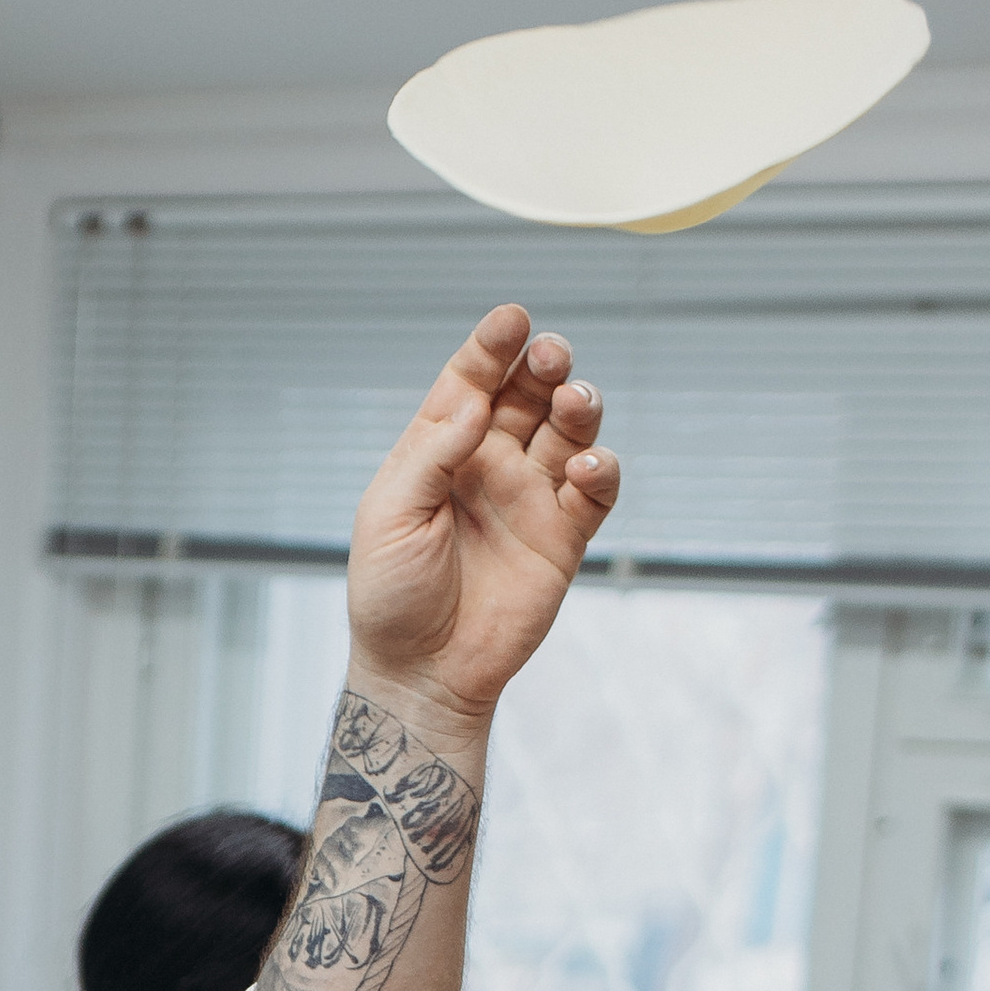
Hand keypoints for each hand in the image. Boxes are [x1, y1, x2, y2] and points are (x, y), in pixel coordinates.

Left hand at [343, 306, 619, 738]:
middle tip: (551, 356)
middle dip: (544, 364)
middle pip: (528, 394)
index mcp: (439, 451)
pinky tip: (583, 469)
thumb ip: (432, 455)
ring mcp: (529, 498)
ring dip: (579, 405)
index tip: (512, 319)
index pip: (470, 383)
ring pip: (568, 430)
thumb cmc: (390, 595)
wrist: (422, 671)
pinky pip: (595, 490)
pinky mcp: (563, 537)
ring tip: (573, 401)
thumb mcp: (391, 517)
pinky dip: (599, 469)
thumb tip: (474, 401)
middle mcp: (488, 464)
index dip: (491, 348)